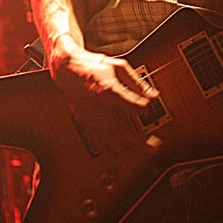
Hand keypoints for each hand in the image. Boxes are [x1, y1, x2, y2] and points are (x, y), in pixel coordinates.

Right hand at [49, 34, 159, 153]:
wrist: (68, 70)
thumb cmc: (94, 67)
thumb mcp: (119, 67)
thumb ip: (138, 83)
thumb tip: (154, 96)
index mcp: (109, 91)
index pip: (133, 107)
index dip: (144, 108)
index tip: (148, 106)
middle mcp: (100, 109)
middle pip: (123, 132)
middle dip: (140, 144)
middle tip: (154, 147)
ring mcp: (92, 119)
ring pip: (111, 144)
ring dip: (127, 152)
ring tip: (141, 155)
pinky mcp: (87, 125)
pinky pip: (100, 144)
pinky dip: (113, 151)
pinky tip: (123, 152)